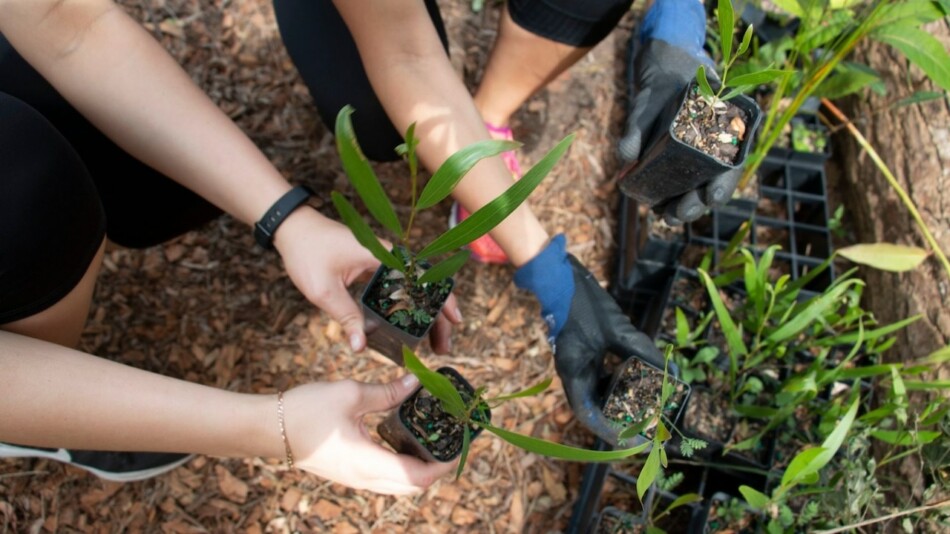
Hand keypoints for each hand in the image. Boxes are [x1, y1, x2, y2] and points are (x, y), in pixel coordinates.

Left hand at [274, 207, 461, 352]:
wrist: (293, 229)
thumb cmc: (307, 251)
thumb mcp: (324, 290)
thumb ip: (346, 317)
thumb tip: (361, 347)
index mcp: (384, 257)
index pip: (425, 279)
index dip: (444, 301)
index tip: (455, 322)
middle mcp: (389, 258)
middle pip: (424, 289)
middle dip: (437, 318)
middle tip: (441, 348)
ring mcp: (382, 262)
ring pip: (413, 291)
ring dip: (424, 316)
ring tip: (431, 344)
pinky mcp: (374, 268)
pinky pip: (399, 290)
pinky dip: (408, 310)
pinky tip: (408, 329)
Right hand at [282, 374, 455, 494]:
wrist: (267, 429)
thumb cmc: (305, 410)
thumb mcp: (351, 394)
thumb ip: (388, 391)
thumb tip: (417, 381)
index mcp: (368, 463)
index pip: (419, 477)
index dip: (444, 464)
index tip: (459, 443)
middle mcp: (364, 478)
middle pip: (413, 486)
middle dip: (437, 467)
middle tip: (450, 438)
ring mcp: (355, 479)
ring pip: (399, 484)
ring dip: (420, 468)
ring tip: (432, 437)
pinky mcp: (349, 474)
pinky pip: (384, 477)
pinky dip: (402, 465)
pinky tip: (403, 438)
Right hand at [515, 236, 666, 445]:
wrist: (560, 277)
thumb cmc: (583, 303)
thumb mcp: (618, 328)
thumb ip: (642, 350)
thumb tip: (669, 373)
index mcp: (574, 372)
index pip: (590, 415)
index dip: (613, 433)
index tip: (636, 442)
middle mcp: (574, 373)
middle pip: (596, 409)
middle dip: (621, 421)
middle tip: (647, 429)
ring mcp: (578, 364)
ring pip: (599, 394)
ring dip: (620, 403)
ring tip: (646, 409)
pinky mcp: (584, 354)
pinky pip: (601, 377)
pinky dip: (618, 383)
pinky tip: (637, 382)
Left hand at [617, 0, 740, 224]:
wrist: (662, 75)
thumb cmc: (662, 87)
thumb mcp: (648, 101)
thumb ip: (636, 127)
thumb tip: (625, 158)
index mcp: (724, 129)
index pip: (731, 164)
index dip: (723, 185)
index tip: (711, 198)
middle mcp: (715, 147)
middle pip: (712, 184)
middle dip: (695, 204)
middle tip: (676, 215)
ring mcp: (697, 157)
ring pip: (697, 190)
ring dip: (683, 207)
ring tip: (665, 217)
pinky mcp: (679, 164)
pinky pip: (680, 186)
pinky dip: (670, 198)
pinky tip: (658, 208)